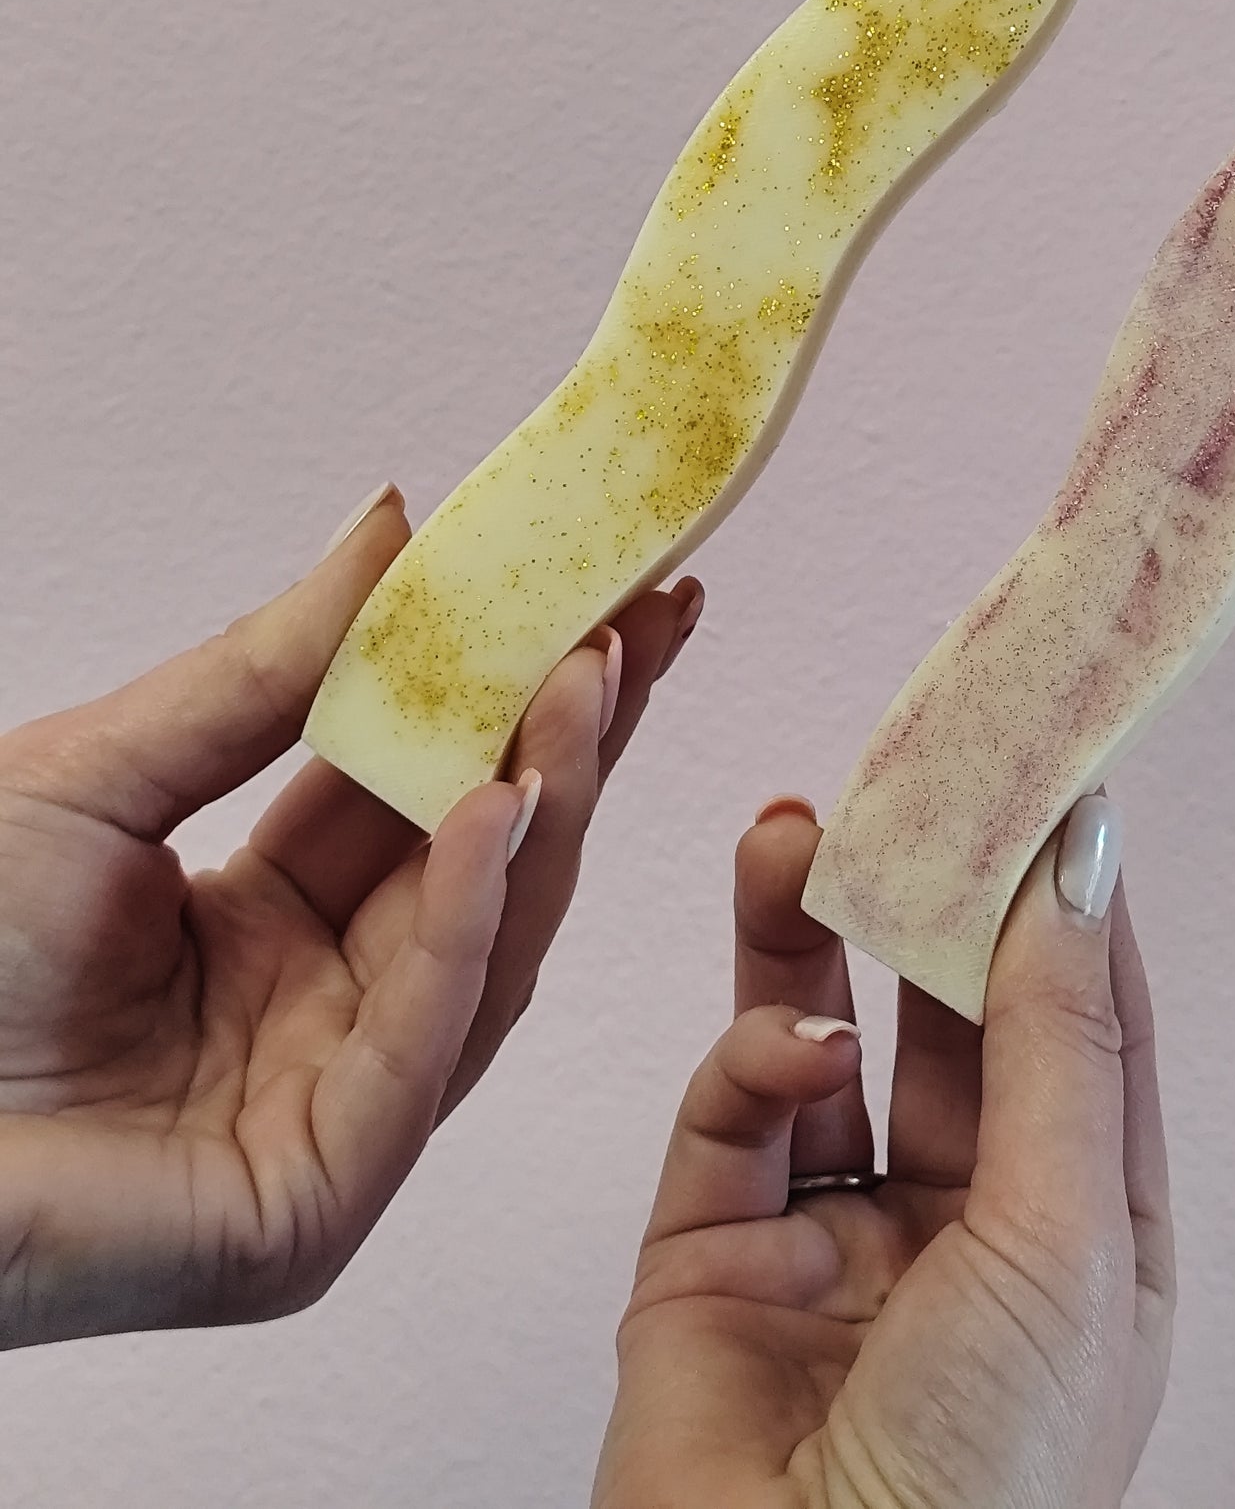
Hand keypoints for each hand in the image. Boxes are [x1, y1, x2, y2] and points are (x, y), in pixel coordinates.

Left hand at [0, 487, 700, 1346]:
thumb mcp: (105, 772)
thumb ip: (266, 668)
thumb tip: (392, 521)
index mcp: (268, 923)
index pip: (427, 788)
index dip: (517, 692)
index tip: (603, 590)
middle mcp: (321, 1016)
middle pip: (486, 863)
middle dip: (574, 736)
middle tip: (648, 616)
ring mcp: (330, 1111)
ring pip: (485, 946)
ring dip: (544, 803)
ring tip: (587, 679)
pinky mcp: (317, 1194)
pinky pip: (420, 1043)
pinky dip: (466, 918)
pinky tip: (493, 807)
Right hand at [595, 792, 1169, 1508]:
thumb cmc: (987, 1493)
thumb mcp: (1064, 1236)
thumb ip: (1057, 1033)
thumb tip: (1082, 855)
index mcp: (1083, 1237)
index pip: (1086, 1020)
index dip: (1065, 894)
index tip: (1046, 764)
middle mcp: (966, 1231)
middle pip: (950, 1015)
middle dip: (925, 895)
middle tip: (902, 773)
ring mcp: (834, 1244)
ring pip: (824, 1039)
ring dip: (811, 934)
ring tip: (796, 831)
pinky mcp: (709, 1260)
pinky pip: (729, 1118)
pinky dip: (751, 1059)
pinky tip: (782, 1047)